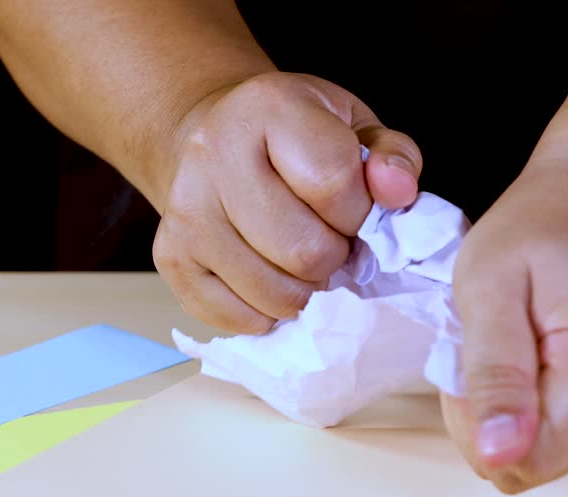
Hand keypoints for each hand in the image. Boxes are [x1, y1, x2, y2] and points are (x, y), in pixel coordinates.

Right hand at [152, 72, 422, 333]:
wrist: (217, 136)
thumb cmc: (299, 139)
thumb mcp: (354, 127)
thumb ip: (392, 157)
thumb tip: (397, 193)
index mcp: (269, 108)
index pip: (332, 184)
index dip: (359, 212)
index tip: (354, 208)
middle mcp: (214, 153)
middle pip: (303, 251)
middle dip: (334, 257)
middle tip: (330, 240)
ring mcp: (184, 209)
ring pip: (272, 293)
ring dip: (305, 292)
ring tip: (304, 261)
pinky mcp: (169, 255)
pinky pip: (236, 318)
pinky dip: (267, 314)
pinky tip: (272, 279)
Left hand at [441, 163, 567, 492]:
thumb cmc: (547, 228)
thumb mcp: (491, 285)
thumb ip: (493, 375)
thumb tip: (498, 455)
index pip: (526, 459)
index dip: (479, 424)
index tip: (473, 361)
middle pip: (534, 466)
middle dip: (492, 421)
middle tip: (490, 348)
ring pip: (542, 458)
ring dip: (509, 415)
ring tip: (514, 346)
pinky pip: (558, 440)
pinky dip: (531, 411)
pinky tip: (533, 359)